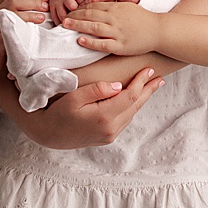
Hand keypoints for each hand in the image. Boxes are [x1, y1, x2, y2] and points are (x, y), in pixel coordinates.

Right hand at [0, 0, 47, 76]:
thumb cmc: (1, 41)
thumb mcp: (11, 24)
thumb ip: (23, 15)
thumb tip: (45, 10)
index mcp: (4, 10)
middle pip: (15, 0)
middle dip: (33, 1)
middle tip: (46, 7)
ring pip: (10, 13)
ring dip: (28, 14)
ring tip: (41, 18)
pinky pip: (4, 34)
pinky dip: (16, 31)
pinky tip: (28, 34)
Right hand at [18, 67, 163, 148]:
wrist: (48, 134)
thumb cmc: (58, 113)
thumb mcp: (74, 97)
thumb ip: (97, 90)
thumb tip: (119, 85)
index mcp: (104, 117)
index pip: (129, 96)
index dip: (141, 83)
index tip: (148, 70)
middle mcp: (110, 128)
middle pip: (135, 106)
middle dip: (148, 91)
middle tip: (159, 78)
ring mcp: (110, 135)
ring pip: (131, 113)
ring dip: (141, 99)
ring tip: (150, 87)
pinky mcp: (107, 137)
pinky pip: (125, 120)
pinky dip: (131, 108)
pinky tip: (134, 100)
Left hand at [63, 1, 160, 56]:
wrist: (158, 30)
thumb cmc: (142, 18)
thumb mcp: (126, 6)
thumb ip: (112, 6)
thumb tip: (96, 6)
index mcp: (115, 8)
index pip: (93, 6)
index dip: (79, 8)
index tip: (70, 10)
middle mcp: (114, 19)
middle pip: (90, 15)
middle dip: (74, 16)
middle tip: (63, 18)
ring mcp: (117, 32)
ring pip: (93, 28)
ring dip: (78, 26)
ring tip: (66, 26)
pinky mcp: (120, 45)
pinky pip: (102, 43)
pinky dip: (90, 42)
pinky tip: (80, 40)